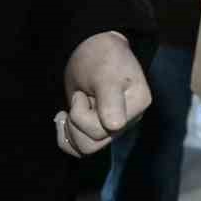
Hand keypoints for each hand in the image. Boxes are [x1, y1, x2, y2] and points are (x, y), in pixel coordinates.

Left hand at [57, 32, 150, 157]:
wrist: (92, 51)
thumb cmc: (102, 57)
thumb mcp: (104, 74)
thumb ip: (110, 99)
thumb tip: (116, 125)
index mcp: (137, 105)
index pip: (105, 128)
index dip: (84, 115)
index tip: (85, 91)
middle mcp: (128, 120)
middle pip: (94, 143)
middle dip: (76, 122)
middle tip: (78, 97)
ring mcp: (114, 126)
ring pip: (85, 149)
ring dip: (70, 130)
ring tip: (69, 109)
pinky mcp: (99, 129)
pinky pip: (79, 148)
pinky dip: (65, 138)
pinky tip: (62, 119)